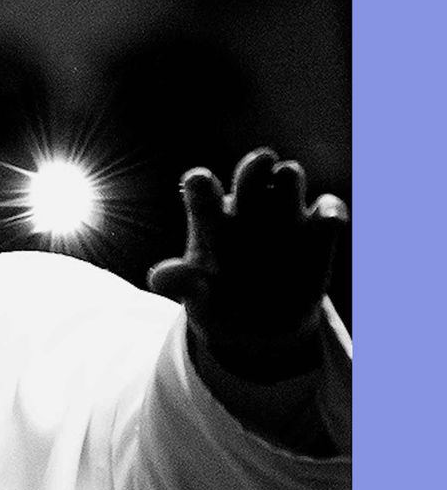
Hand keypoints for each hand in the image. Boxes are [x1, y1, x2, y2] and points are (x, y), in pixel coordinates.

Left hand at [147, 148, 346, 378]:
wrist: (255, 327)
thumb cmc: (217, 300)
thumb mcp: (196, 296)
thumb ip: (180, 283)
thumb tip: (159, 278)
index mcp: (210, 217)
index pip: (202, 189)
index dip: (201, 184)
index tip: (199, 182)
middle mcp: (247, 208)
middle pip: (251, 172)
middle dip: (254, 166)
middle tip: (258, 163)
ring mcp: (283, 215)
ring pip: (288, 178)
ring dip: (288, 176)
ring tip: (285, 178)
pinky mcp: (316, 232)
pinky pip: (327, 210)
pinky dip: (329, 210)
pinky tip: (326, 219)